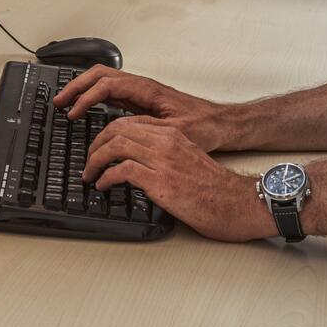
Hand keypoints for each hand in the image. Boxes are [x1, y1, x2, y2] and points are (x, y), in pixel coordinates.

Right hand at [52, 66, 235, 150]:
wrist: (222, 124)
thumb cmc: (205, 126)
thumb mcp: (175, 132)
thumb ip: (147, 129)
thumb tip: (118, 129)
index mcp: (147, 90)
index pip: (107, 85)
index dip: (86, 97)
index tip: (73, 113)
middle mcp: (142, 87)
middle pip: (100, 75)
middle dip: (76, 86)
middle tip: (59, 101)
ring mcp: (141, 92)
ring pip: (105, 81)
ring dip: (84, 89)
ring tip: (67, 103)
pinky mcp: (142, 101)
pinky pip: (112, 92)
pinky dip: (94, 97)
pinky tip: (88, 109)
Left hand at [84, 121, 272, 242]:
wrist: (238, 204)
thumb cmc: (215, 190)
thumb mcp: (187, 162)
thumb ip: (164, 156)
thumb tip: (136, 164)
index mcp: (173, 135)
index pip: (130, 122)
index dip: (107, 132)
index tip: (97, 146)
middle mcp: (167, 142)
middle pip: (117, 128)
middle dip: (95, 143)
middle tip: (88, 160)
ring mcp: (163, 160)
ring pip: (115, 145)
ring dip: (95, 159)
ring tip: (90, 173)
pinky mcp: (160, 181)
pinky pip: (121, 170)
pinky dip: (105, 177)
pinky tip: (102, 186)